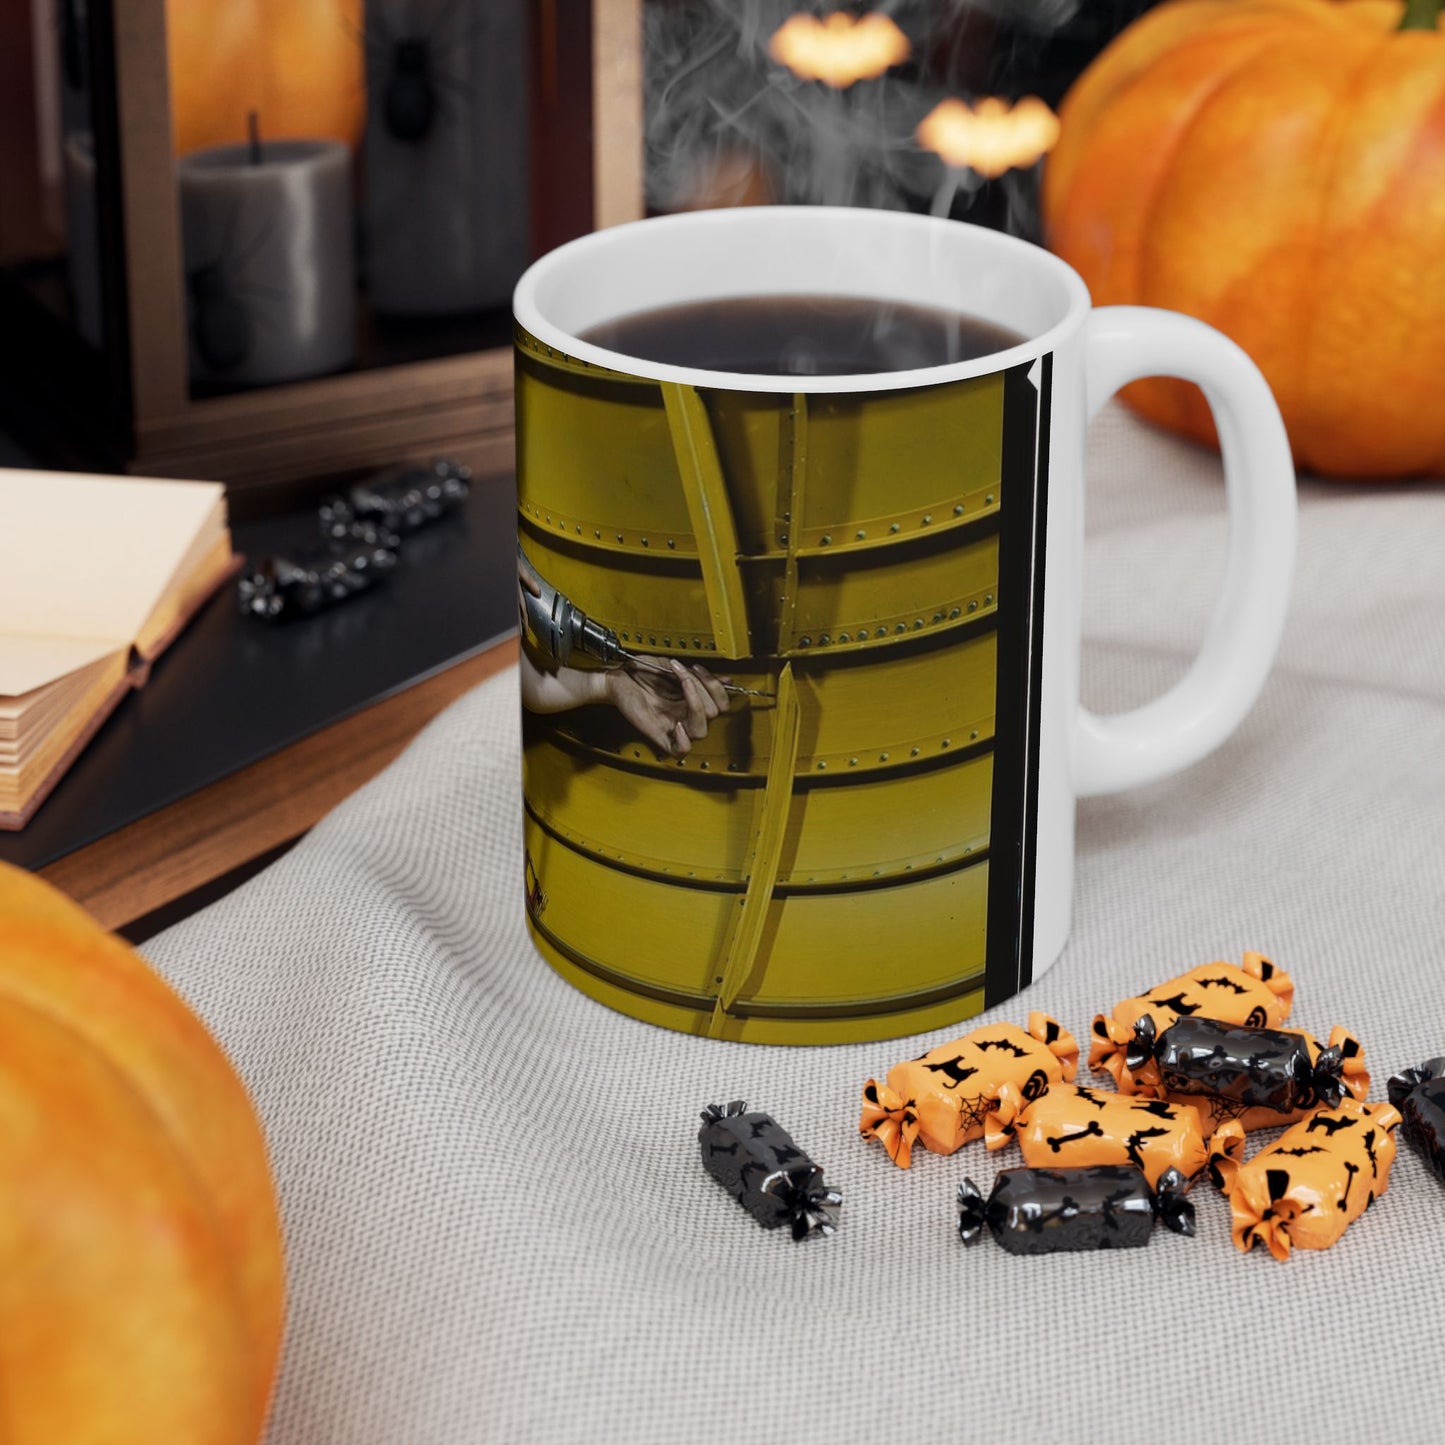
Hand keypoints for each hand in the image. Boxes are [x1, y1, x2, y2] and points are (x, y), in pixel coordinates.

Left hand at [605, 659, 729, 756]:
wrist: (617, 676)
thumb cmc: (641, 672)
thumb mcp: (674, 668)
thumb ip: (699, 676)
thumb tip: (726, 679)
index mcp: (692, 702)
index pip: (721, 704)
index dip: (715, 685)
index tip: (697, 668)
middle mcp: (685, 716)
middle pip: (713, 713)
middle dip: (701, 686)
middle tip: (681, 672)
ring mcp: (674, 726)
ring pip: (702, 730)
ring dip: (696, 703)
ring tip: (681, 686)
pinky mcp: (658, 735)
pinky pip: (680, 750)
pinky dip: (683, 739)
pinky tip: (676, 723)